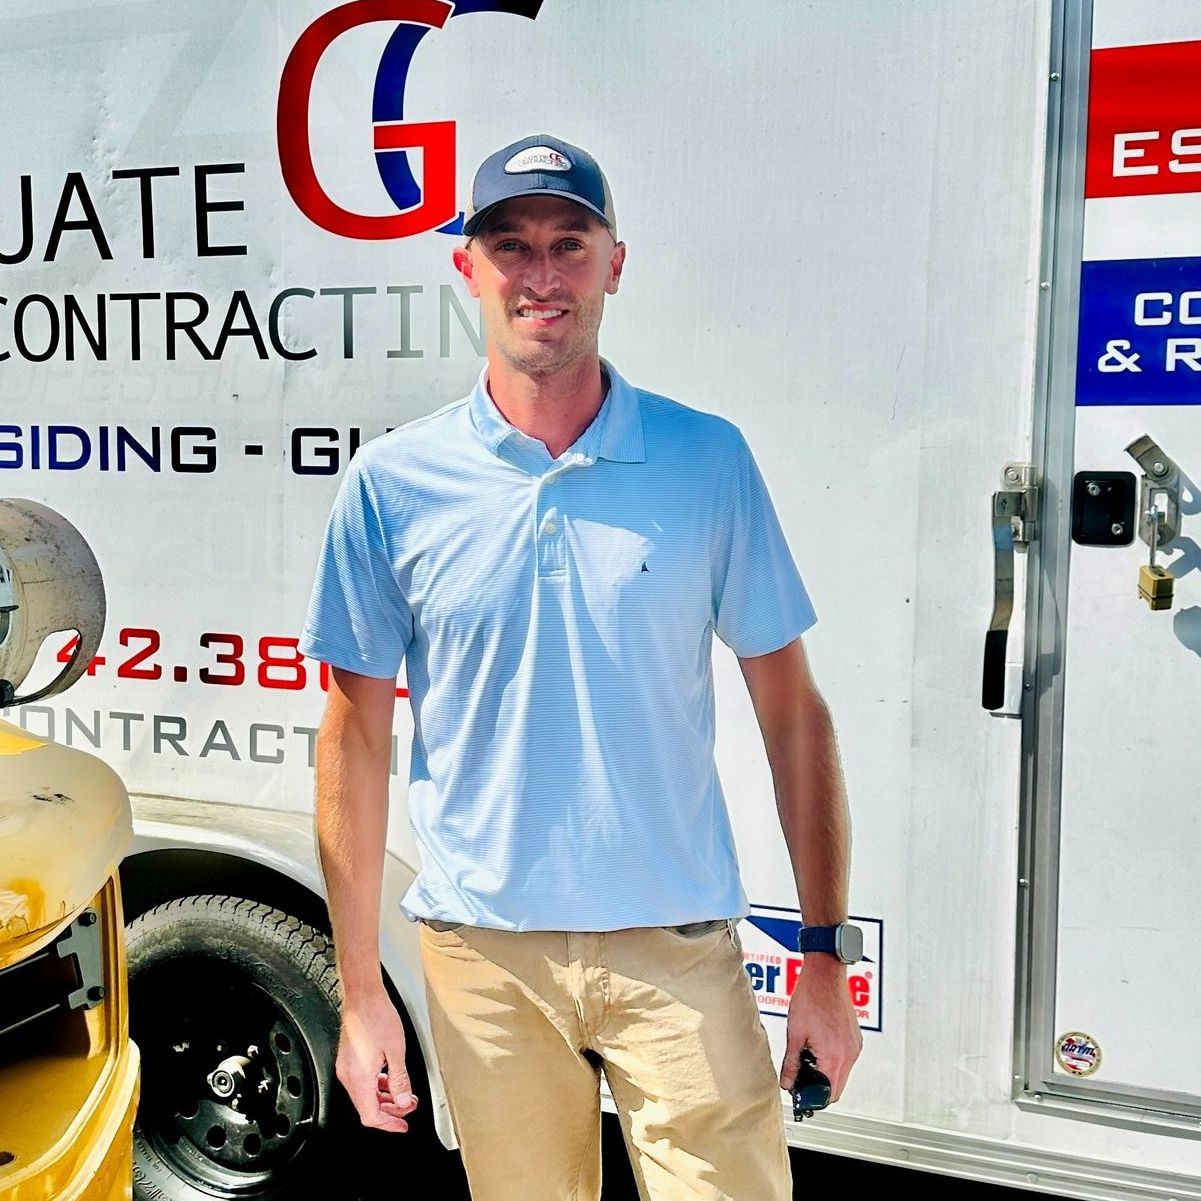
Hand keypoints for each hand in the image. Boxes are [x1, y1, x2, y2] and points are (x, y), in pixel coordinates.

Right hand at [337, 988, 419, 1131]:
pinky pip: (362, 1082)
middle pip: (367, 1107)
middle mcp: (348, 1076)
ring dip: (384, 1098)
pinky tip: (389, 1081)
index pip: (370, 1115)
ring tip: (403, 1095)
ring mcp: (346, 1067)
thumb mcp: (396, 1051)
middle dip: (389, 1111)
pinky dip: (376, 1086)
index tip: (402, 1125)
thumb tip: (403, 1101)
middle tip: (408, 1108)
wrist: (363, 996)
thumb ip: (400, 1080)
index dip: (388, 1124)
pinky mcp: (348, 1060)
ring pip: (364, 1095)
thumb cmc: (377, 1016)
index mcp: (359, 1078)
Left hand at [779, 954, 862, 1101]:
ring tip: (806, 1056)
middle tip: (799, 1076)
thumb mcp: (795, 1033)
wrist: (825, 974)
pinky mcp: (854, 1039)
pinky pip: (844, 1059)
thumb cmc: (811, 996)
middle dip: (817, 1087)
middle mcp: (850, 1054)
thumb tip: (787, 1084)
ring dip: (824, 1072)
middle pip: (836, 1088)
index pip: (828, 1095)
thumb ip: (791, 1063)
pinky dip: (831, 1060)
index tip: (798, 1094)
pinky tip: (816, 1046)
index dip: (812, 1098)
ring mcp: (854, 1046)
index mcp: (835, 1056)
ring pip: (841, 1074)